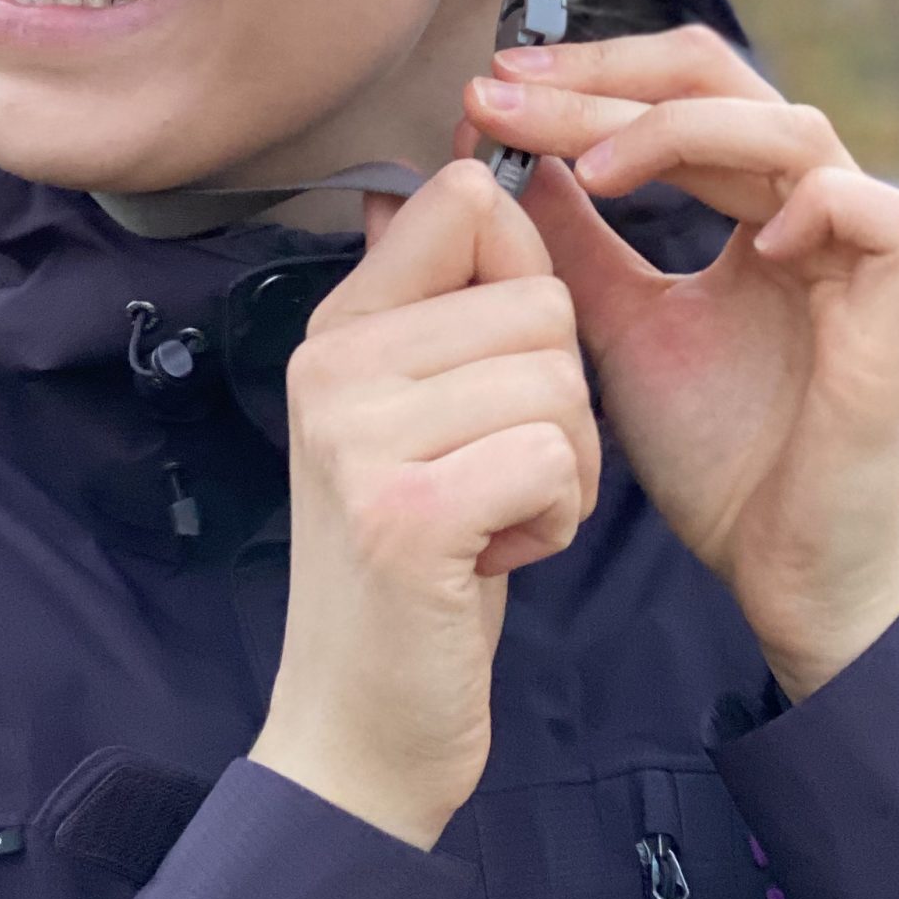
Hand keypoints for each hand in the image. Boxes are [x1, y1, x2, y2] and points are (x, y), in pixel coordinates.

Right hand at [248, 159, 598, 848]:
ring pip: (558, 380)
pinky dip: (557, 518)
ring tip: (495, 516)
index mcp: (337, 326)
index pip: (467, 198)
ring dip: (566, 465)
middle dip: (563, 397)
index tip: (509, 361)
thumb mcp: (412, 414)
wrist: (361, 729)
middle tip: (499, 473)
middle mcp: (331, 364)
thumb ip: (436, 300)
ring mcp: (357, 437)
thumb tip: (466, 168)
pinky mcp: (405, 514)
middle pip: (541, 301)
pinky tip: (498, 557)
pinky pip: (554, 458)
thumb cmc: (417, 563)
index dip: (530, 270)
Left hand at [462, 27, 898, 701]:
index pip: (671, 89)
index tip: (486, 88)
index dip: (585, 76)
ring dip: (684, 131)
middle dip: (607, 78)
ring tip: (595, 168)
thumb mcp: (613, 322)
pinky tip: (748, 237)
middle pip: (719, 80)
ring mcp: (864, 243)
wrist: (781, 568)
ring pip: (791, 126)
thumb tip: (497, 159)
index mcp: (747, 198)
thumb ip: (567, 239)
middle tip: (508, 90)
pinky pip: (882, 215)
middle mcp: (807, 199)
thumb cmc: (712, 451)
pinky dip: (816, 205)